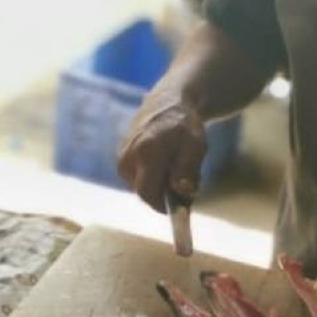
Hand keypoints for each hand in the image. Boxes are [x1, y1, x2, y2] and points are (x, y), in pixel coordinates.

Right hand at [117, 97, 206, 212]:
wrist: (165, 106)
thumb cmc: (184, 127)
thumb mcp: (195, 145)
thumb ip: (188, 169)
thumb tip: (183, 192)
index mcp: (146, 152)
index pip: (147, 193)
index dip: (162, 207)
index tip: (179, 210)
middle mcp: (128, 157)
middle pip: (145, 193)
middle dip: (166, 195)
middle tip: (187, 184)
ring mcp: (121, 160)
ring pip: (142, 188)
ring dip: (161, 187)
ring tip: (177, 169)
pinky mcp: (121, 162)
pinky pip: (138, 181)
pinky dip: (154, 179)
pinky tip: (166, 166)